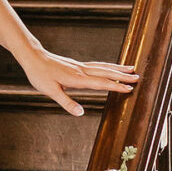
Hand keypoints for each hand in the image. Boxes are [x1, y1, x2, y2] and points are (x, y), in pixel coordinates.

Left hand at [18, 46, 138, 117]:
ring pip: (102, 67)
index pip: (101, 83)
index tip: (130, 88)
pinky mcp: (76, 65)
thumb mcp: (51, 91)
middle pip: (105, 72)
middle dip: (122, 75)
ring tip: (131, 68)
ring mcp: (79, 66)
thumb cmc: (40, 75)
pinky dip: (107, 66)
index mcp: (77, 79)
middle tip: (138, 77)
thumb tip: (81, 113)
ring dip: (117, 68)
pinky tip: (110, 68)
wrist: (33, 57)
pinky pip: (96, 65)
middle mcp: (81, 71)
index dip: (116, 86)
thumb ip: (67, 103)